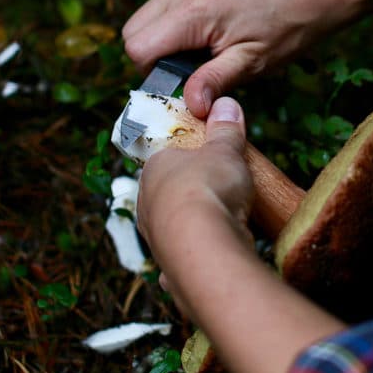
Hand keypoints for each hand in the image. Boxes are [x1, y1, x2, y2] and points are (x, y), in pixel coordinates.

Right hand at [123, 0, 342, 116]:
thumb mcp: (253, 62)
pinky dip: (183, 6)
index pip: (138, 45)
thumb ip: (214, 81)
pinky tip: (216, 12)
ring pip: (152, 8)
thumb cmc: (289, 28)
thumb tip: (189, 105)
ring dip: (170, 28)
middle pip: (136, 26)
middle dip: (156, 49)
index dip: (153, 69)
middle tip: (193, 60)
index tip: (180, 77)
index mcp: (196, 9)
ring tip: (208, 36)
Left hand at [136, 97, 254, 315]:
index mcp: (153, 170)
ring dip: (193, 228)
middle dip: (192, 194)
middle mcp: (146, 204)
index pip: (167, 159)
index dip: (190, 159)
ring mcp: (154, 239)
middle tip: (223, 192)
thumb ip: (225, 129)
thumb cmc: (208, 187)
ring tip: (223, 226)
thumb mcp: (224, 149)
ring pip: (172, 228)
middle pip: (168, 194)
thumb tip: (226, 104)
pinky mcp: (169, 268)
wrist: (205, 247)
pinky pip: (182, 260)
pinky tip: (211, 257)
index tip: (212, 162)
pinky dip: (194, 258)